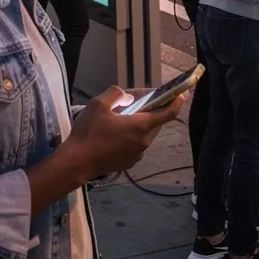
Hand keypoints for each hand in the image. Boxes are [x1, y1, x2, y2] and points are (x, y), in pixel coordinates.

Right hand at [66, 86, 184, 175]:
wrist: (76, 163)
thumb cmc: (88, 132)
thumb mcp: (99, 104)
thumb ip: (117, 94)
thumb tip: (128, 97)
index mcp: (141, 126)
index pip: (168, 113)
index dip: (177, 102)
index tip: (182, 94)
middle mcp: (144, 141)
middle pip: (155, 123)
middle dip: (150, 111)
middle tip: (135, 103)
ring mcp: (137, 154)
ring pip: (144, 135)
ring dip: (138, 125)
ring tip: (119, 120)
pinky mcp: (129, 163)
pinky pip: (136, 145)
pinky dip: (131, 137)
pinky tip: (114, 135)